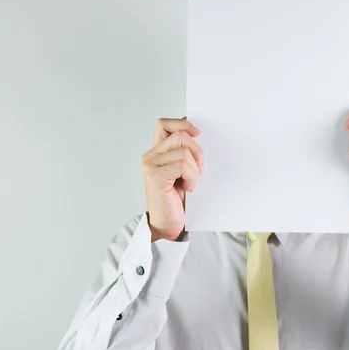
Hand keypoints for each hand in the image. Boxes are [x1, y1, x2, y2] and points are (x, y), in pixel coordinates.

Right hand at [141, 117, 203, 241]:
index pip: (164, 124)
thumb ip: (185, 152)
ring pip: (184, 151)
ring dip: (194, 169)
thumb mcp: (184, 171)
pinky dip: (191, 177)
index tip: (198, 133)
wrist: (169, 226)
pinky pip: (182, 165)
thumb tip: (196, 132)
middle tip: (198, 171)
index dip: (182, 123)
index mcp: (156, 152)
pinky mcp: (154, 176)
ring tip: (190, 183)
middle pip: (181, 135)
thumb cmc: (178, 200)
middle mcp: (150, 156)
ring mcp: (150, 165)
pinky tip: (187, 188)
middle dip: (198, 152)